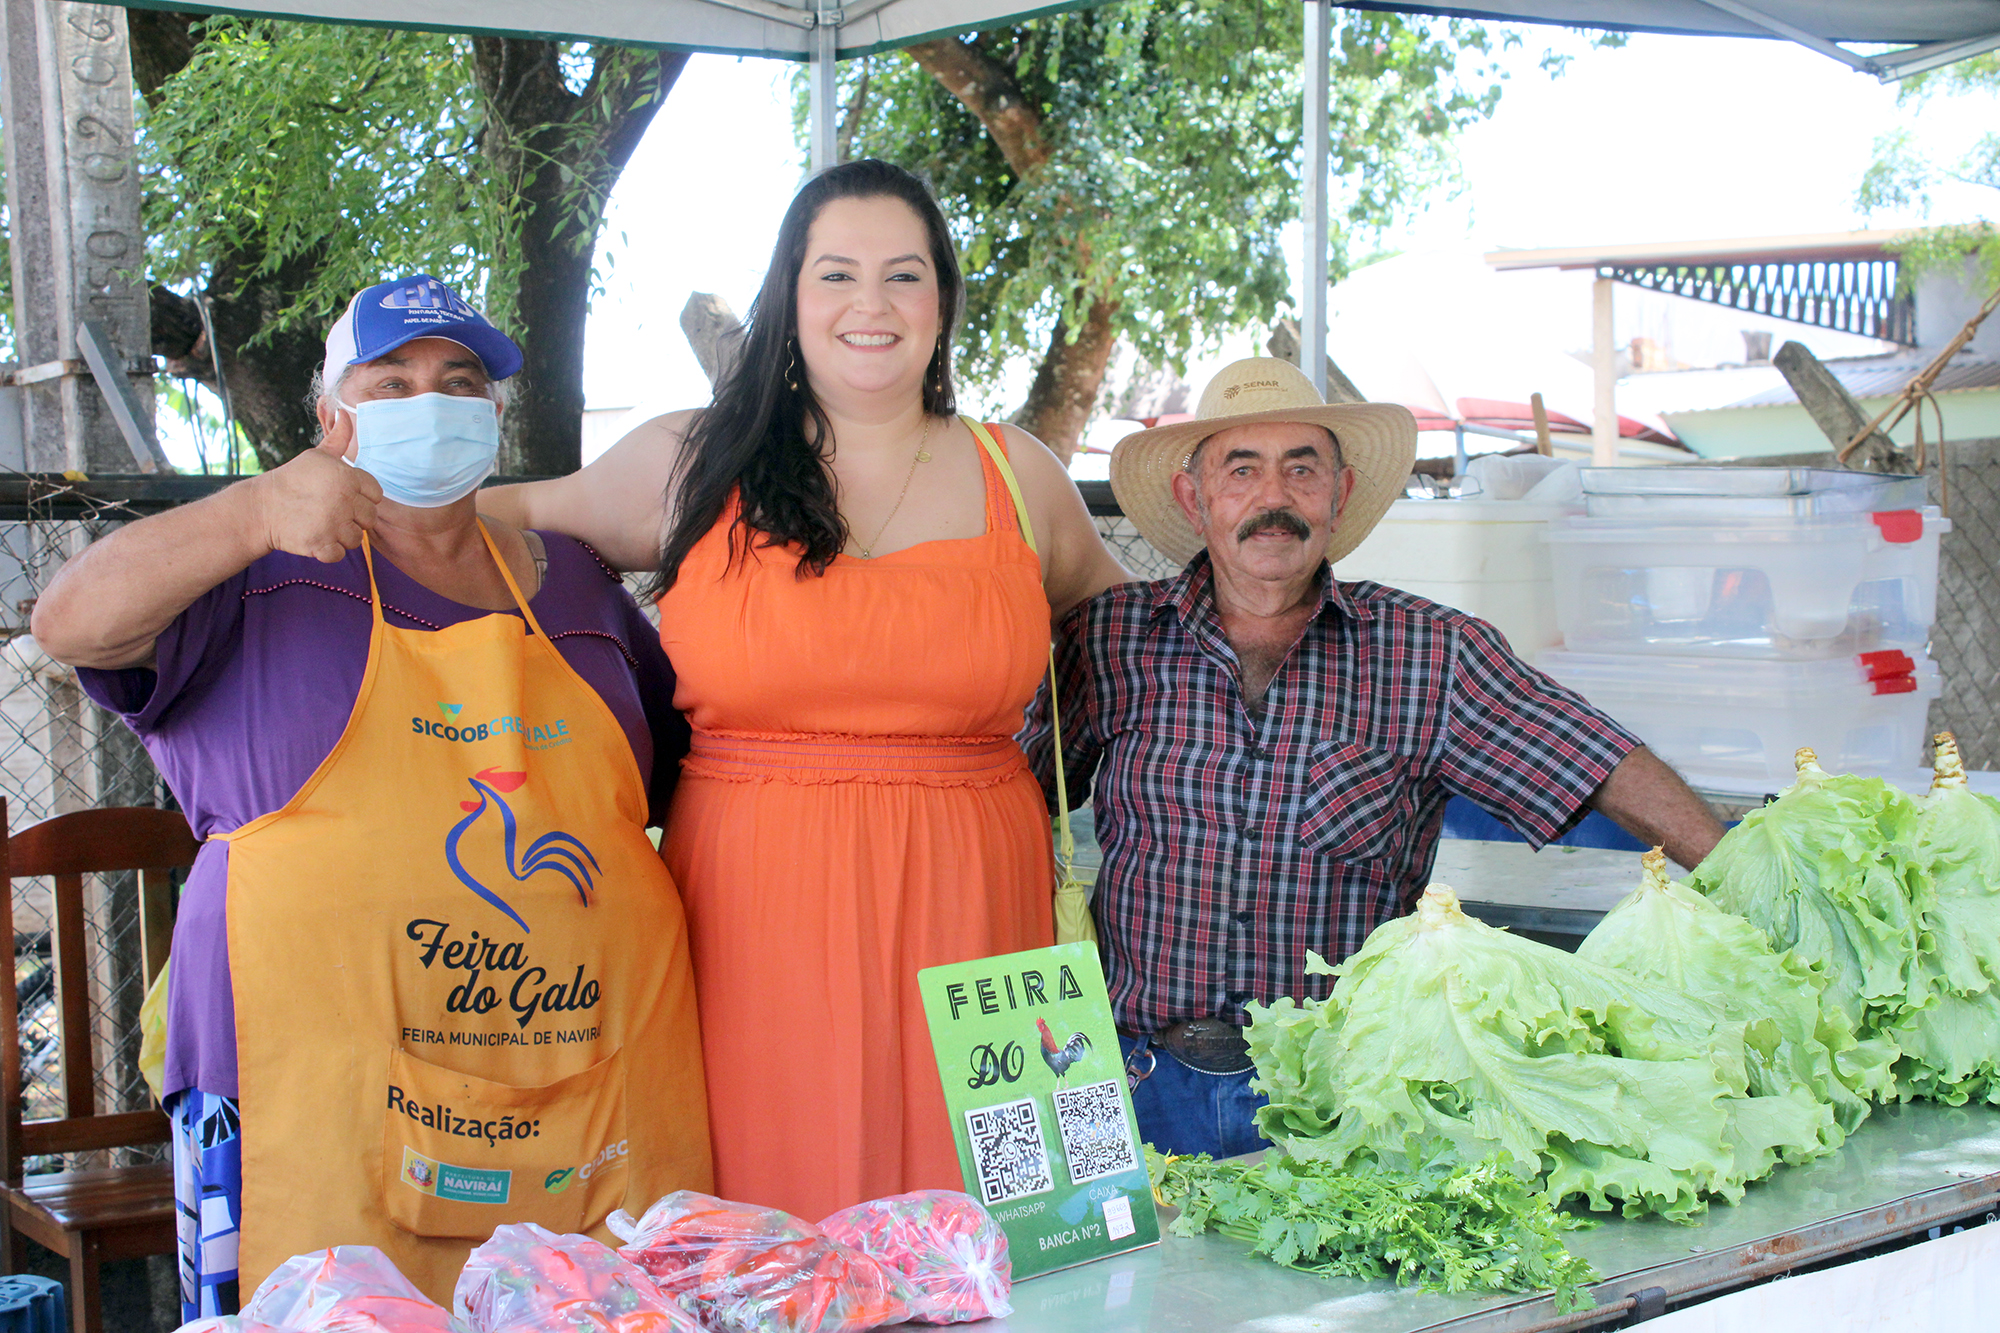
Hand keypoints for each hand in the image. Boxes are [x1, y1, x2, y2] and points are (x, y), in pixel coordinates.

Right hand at [251, 445, 382, 562]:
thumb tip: (345, 415)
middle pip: (369, 518)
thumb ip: (338, 439)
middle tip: (331, 512)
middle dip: (353, 518)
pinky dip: (328, 551)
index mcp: (348, 477)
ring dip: (342, 535)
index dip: (362, 498)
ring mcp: (333, 524)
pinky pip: (339, 554)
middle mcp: (344, 500)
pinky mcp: (321, 545)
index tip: (343, 497)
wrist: (261, 507)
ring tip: (323, 524)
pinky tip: (316, 538)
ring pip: (357, 538)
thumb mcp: (317, 455)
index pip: (376, 495)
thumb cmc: (293, 479)